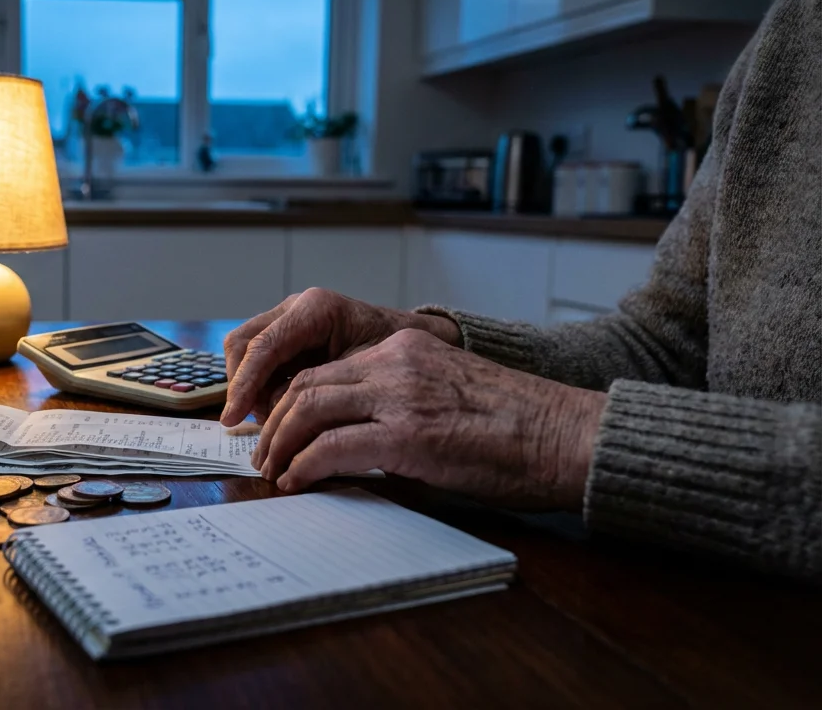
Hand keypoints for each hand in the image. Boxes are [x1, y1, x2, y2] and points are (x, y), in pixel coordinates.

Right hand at [221, 288, 461, 425]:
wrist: (417, 343)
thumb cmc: (397, 359)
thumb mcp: (362, 375)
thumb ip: (318, 390)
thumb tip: (281, 416)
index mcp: (316, 309)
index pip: (263, 347)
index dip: (243, 385)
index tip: (232, 419)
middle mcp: (297, 307)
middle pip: (243, 344)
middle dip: (242, 386)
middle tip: (256, 425)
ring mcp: (289, 319)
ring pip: (245, 352)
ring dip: (250, 389)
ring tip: (273, 421)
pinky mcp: (288, 335)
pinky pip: (259, 360)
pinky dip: (261, 387)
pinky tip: (280, 411)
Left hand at [255, 329, 606, 510]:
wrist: (567, 436)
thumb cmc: (520, 427)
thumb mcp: (450, 395)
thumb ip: (402, 405)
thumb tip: (358, 444)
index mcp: (407, 348)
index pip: (326, 369)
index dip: (292, 402)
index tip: (279, 429)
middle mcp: (397, 363)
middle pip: (307, 385)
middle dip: (275, 423)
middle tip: (264, 454)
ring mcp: (400, 396)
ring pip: (309, 410)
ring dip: (281, 445)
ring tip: (273, 472)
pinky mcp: (407, 435)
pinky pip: (332, 448)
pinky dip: (305, 467)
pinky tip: (297, 483)